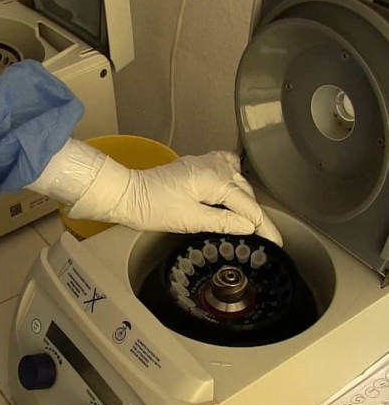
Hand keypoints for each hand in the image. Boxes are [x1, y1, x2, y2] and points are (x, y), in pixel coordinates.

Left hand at [69, 151, 282, 245]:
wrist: (128, 194)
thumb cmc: (153, 207)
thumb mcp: (191, 220)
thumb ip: (223, 222)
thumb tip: (248, 226)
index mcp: (215, 180)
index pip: (248, 206)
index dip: (264, 226)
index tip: (276, 242)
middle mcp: (214, 166)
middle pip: (245, 192)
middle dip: (256, 215)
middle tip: (265, 236)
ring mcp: (204, 163)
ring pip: (237, 180)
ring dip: (246, 199)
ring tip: (250, 219)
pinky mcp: (195, 165)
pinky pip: (224, 168)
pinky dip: (233, 180)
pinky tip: (233, 189)